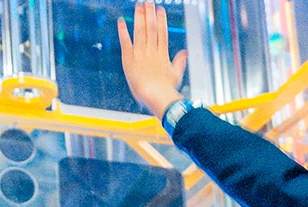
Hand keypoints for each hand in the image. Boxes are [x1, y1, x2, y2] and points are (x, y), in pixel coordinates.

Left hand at [118, 1, 186, 118]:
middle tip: (149, 2)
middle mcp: (152, 51)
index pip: (162, 33)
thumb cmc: (166, 89)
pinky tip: (122, 21)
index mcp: (162, 54)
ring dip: (139, 17)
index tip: (160, 10)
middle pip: (151, 28)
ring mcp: (140, 53)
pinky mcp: (129, 58)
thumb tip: (185, 53)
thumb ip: (180, 62)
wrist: (155, 95)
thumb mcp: (176, 75)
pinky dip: (123, 31)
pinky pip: (126, 42)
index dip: (161, 20)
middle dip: (150, 13)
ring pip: (140, 31)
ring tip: (139, 5)